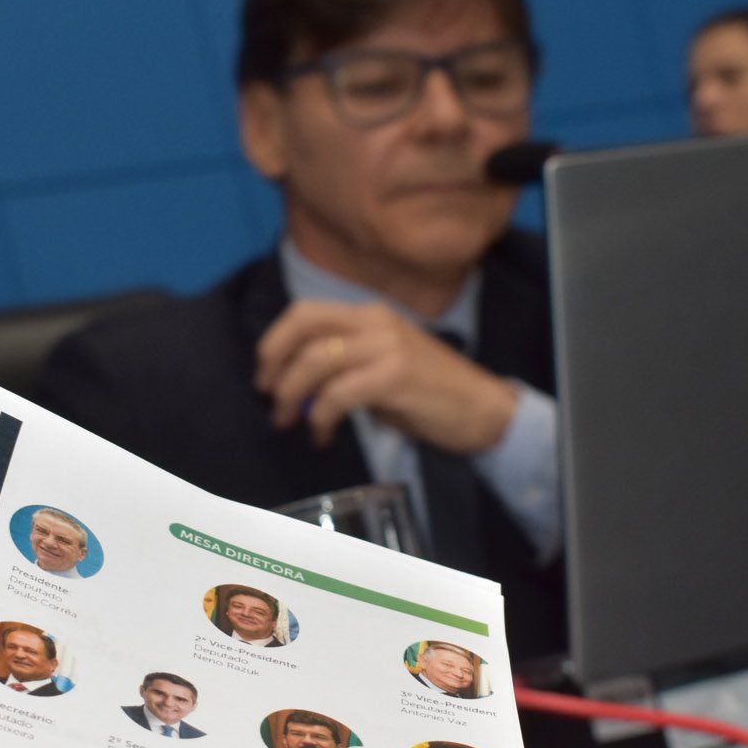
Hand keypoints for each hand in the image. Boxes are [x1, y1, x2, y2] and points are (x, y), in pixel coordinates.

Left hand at [254, 300, 517, 452]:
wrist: (483, 409)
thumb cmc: (431, 393)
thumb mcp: (383, 366)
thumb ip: (344, 366)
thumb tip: (297, 387)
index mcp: (370, 314)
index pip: (306, 311)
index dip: (275, 341)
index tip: (265, 374)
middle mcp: (376, 322)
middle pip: (304, 327)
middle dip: (275, 364)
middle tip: (270, 398)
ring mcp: (386, 347)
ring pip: (316, 361)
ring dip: (292, 395)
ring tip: (289, 421)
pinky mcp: (395, 377)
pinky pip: (339, 394)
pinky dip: (320, 418)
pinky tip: (322, 435)